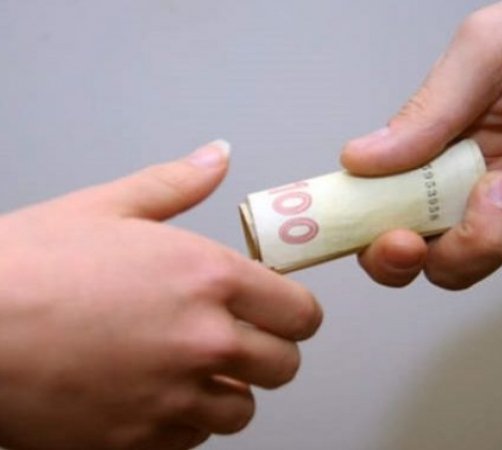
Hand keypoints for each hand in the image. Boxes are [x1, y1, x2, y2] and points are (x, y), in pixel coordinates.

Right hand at [0, 141, 321, 449]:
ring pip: (241, 411)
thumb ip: (176, 184)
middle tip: (241, 339)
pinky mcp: (138, 442)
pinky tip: (156, 395)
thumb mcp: (107, 207)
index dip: (296, 313)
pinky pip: (192, 441)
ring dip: (228, 391)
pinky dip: (185, 422)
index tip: (282, 311)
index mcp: (209, 278)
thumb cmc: (27, 267)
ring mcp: (173, 398)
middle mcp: (204, 341)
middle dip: (269, 353)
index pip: (300, 313)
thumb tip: (216, 157)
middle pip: (284, 366)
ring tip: (195, 369)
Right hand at [342, 0, 501, 288]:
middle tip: (499, 189)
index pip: (393, 221)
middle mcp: (484, 184)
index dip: (385, 251)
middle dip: (475, 245)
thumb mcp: (488, 51)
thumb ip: (426, 113)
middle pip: (453, 263)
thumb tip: (359, 159)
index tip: (401, 243)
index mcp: (444, 152)